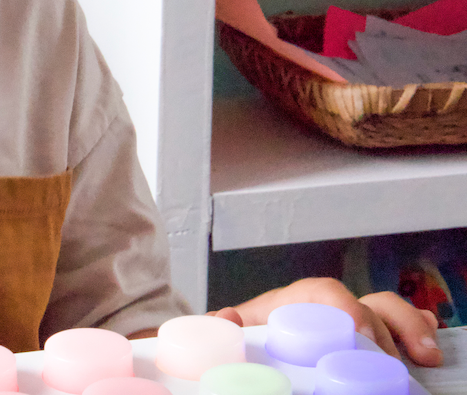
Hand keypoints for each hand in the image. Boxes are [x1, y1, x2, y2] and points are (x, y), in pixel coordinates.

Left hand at [209, 277, 441, 366]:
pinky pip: (394, 326)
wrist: (247, 344)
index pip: (323, 292)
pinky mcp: (360, 342)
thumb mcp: (234, 333)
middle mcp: (324, 309)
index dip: (345, 307)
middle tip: (400, 362)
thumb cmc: (244, 338)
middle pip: (363, 303)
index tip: (358, 329)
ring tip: (428, 355)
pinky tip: (428, 347)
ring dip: (408, 327)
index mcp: (293, 304)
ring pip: (383, 311)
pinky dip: (414, 330)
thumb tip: (228, 320)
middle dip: (387, 327)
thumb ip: (227, 328)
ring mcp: (345, 324)